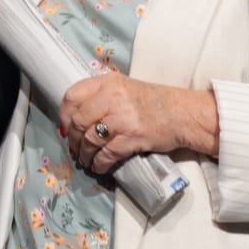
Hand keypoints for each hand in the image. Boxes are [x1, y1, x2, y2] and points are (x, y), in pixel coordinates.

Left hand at [58, 73, 214, 174]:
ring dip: (84, 154)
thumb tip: (75, 118)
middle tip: (75, 147)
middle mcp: (113, 97)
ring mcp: (122, 118)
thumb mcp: (125, 88)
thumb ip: (101, 97)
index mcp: (108, 82)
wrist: (184, 114)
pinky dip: (99, 163)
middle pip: (78, 121)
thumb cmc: (154, 102)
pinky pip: (106, 154)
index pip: (72, 96)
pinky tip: (99, 166)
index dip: (64, 114)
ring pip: (89, 140)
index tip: (66, 126)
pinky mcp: (132, 137)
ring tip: (86, 160)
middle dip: (72, 139)